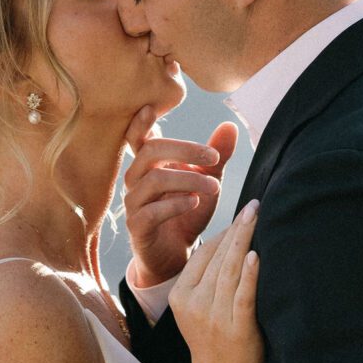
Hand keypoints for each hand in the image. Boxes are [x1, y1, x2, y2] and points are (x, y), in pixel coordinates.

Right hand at [121, 108, 239, 286]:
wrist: (177, 254)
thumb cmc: (187, 212)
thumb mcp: (207, 180)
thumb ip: (216, 156)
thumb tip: (230, 125)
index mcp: (148, 164)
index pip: (137, 138)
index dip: (140, 123)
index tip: (150, 108)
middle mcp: (135, 180)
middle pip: (150, 152)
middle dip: (184, 150)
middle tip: (214, 158)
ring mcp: (133, 204)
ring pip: (154, 180)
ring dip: (188, 180)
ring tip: (215, 187)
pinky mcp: (138, 227)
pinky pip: (150, 211)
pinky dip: (175, 205)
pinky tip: (195, 203)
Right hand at [166, 202, 263, 362]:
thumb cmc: (215, 343)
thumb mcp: (198, 310)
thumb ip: (207, 281)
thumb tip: (230, 244)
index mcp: (181, 296)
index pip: (204, 255)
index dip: (225, 233)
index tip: (243, 215)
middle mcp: (194, 303)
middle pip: (218, 258)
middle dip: (238, 228)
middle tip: (255, 205)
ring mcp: (214, 316)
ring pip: (230, 271)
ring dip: (245, 240)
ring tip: (257, 217)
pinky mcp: (236, 328)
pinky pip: (242, 296)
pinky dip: (249, 274)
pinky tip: (255, 255)